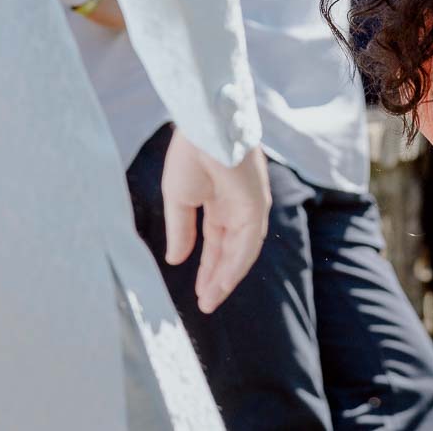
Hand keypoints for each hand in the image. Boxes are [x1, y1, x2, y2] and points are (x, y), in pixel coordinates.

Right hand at [160, 133, 270, 313]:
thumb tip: (176, 260)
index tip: (198, 291)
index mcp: (220, 203)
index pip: (217, 242)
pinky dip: (236, 265)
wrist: (203, 131)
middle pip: (230, 251)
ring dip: (226, 278)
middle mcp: (238, 208)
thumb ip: (181, 231)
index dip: (208, 267)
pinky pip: (248, 243)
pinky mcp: (256, 206)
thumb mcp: (179, 201)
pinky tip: (221, 284)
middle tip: (206, 302)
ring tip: (210, 300)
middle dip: (217, 278)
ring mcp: (250, 207)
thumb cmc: (190, 156)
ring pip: (241, 252)